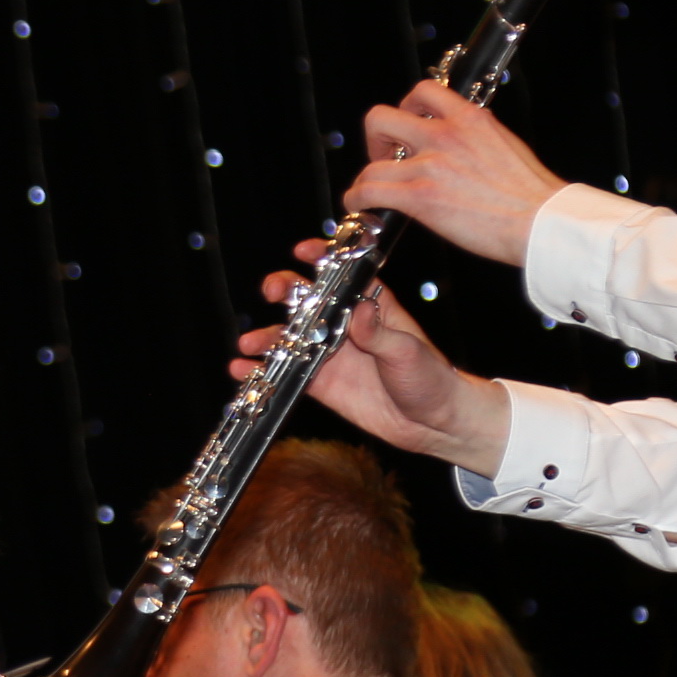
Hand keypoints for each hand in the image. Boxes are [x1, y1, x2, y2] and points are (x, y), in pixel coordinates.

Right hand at [235, 266, 508, 477]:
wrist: (432, 425)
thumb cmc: (430, 380)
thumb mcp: (408, 352)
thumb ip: (379, 333)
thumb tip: (359, 310)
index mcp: (371, 307)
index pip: (344, 275)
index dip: (322, 259)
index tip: (303, 251)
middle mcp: (346, 326)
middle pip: (308, 300)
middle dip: (285, 291)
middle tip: (273, 291)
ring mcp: (330, 354)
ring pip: (291, 337)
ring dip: (267, 335)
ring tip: (249, 342)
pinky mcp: (321, 383)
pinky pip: (287, 373)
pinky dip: (263, 370)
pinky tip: (244, 369)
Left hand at [341, 81, 568, 267]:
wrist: (540, 221)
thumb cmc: (531, 193)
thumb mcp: (504, 144)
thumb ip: (477, 137)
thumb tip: (463, 144)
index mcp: (469, 118)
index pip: (423, 91)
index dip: (406, 107)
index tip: (408, 124)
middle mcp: (444, 135)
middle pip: (381, 118)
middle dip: (376, 137)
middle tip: (385, 155)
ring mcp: (429, 165)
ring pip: (370, 163)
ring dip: (365, 177)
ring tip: (370, 189)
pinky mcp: (420, 197)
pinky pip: (369, 191)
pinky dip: (357, 199)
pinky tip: (359, 206)